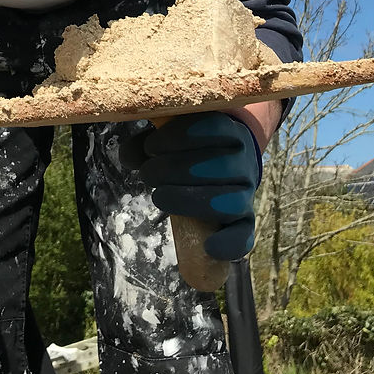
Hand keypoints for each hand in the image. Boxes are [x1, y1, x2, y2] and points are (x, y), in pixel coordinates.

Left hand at [124, 113, 261, 260]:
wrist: (226, 165)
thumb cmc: (189, 148)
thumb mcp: (169, 138)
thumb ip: (148, 143)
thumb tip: (128, 156)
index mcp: (229, 133)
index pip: (217, 127)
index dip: (183, 135)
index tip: (151, 145)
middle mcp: (243, 162)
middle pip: (223, 166)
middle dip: (178, 169)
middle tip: (147, 174)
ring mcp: (246, 194)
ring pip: (233, 201)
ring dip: (193, 201)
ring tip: (159, 198)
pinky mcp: (244, 222)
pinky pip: (245, 236)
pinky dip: (229, 243)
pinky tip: (208, 246)